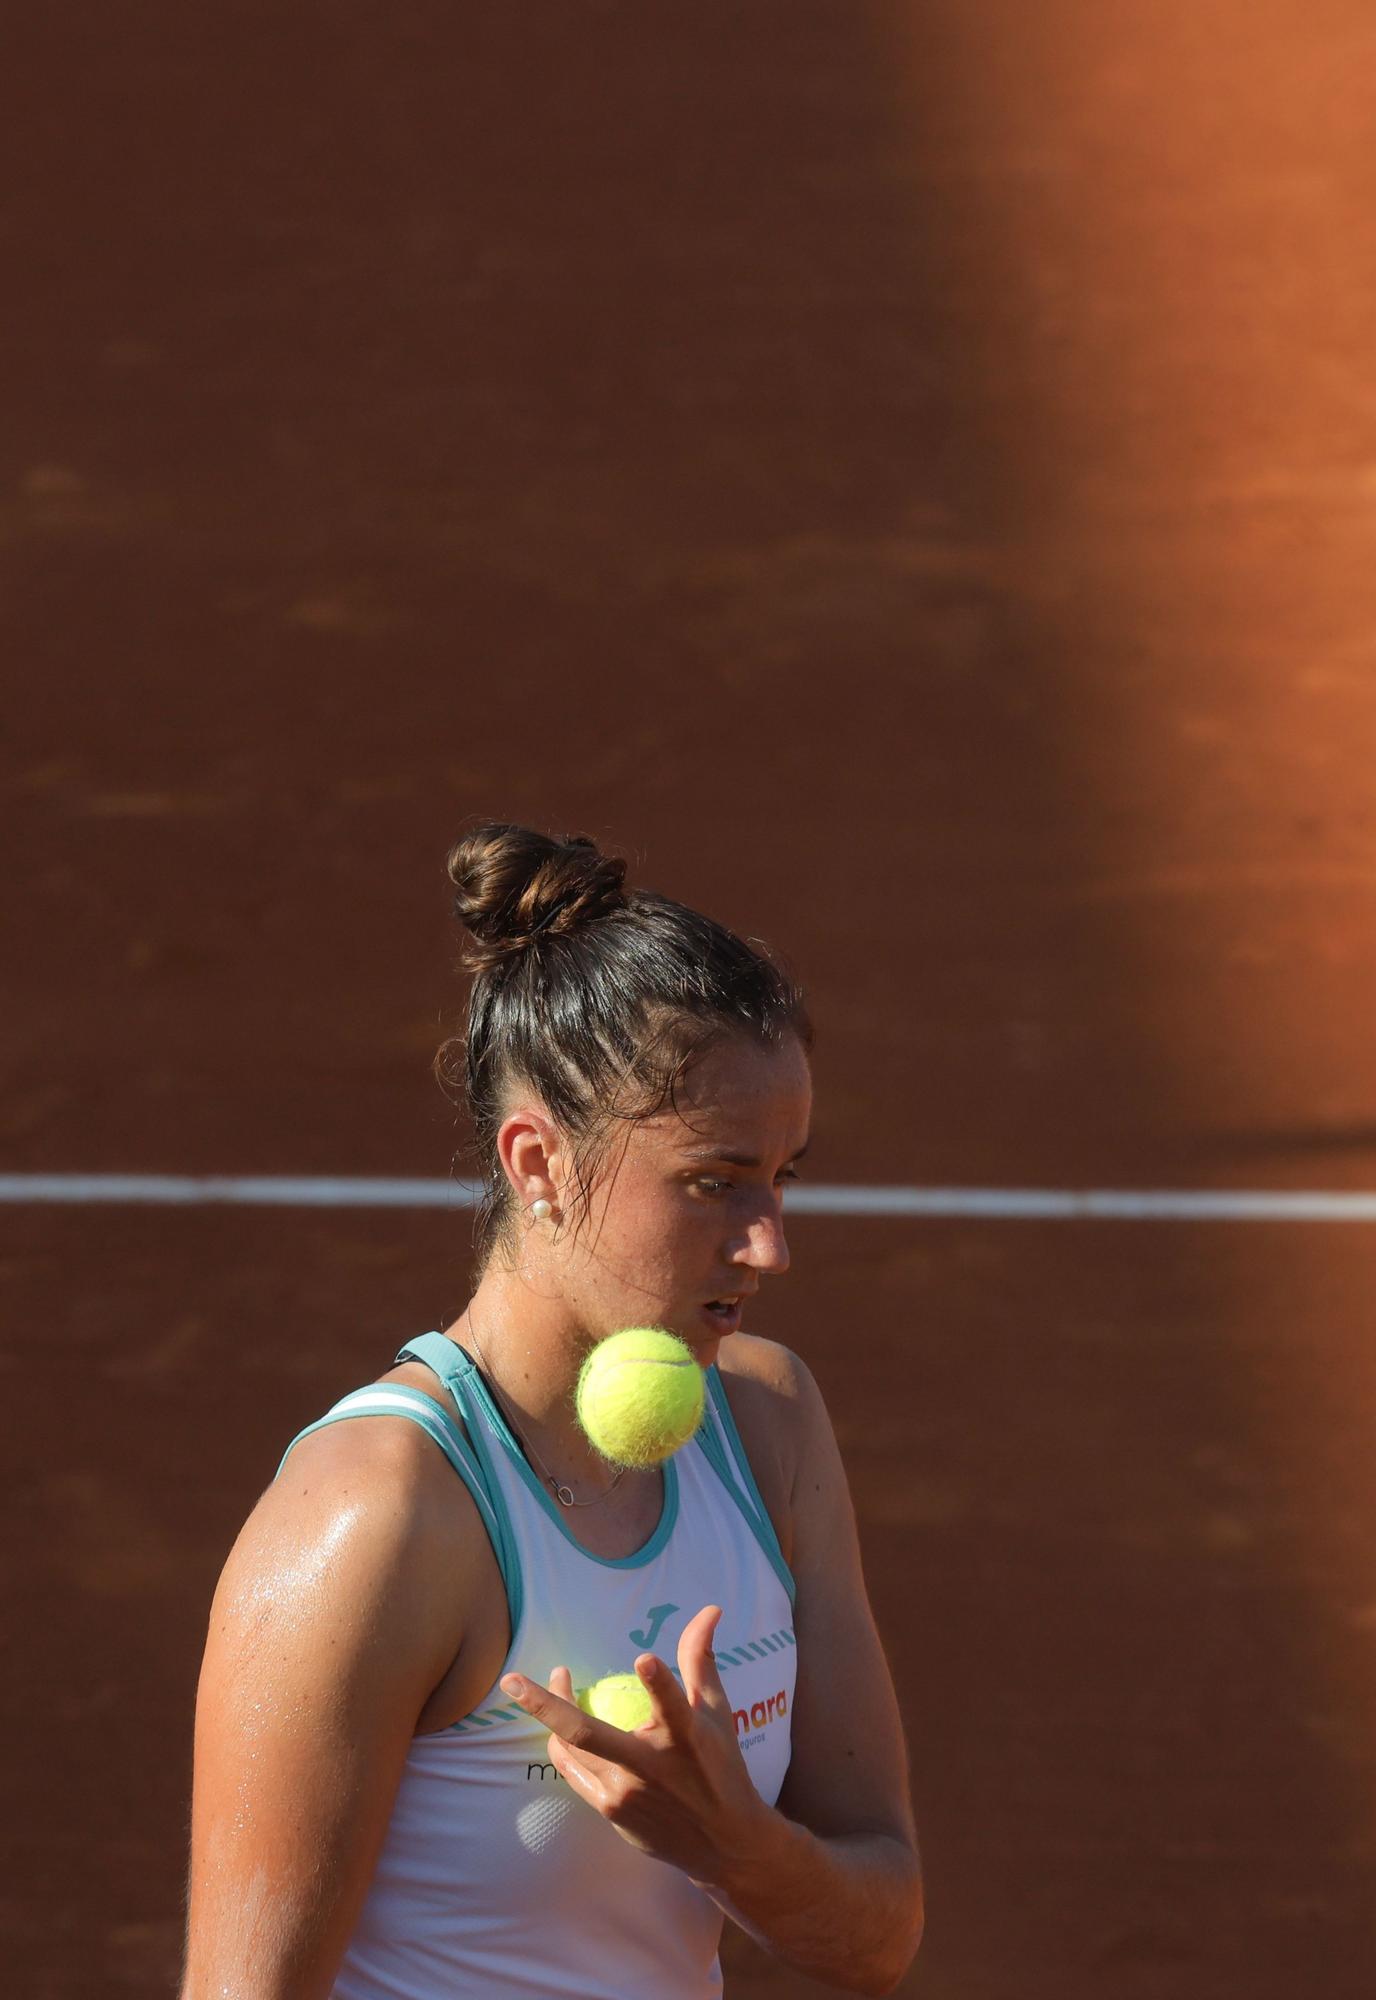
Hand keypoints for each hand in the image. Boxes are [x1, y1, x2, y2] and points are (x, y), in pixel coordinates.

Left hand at [500, 1604, 773, 1886]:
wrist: (723, 1844)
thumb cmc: (720, 1766)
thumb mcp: (716, 1711)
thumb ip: (700, 1658)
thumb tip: (709, 1609)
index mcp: (686, 1737)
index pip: (673, 1705)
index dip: (659, 1683)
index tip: (644, 1657)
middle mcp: (651, 1767)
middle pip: (588, 1734)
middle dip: (545, 1705)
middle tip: (510, 1680)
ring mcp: (625, 1794)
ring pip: (572, 1749)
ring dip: (551, 1714)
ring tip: (546, 1684)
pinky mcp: (611, 1812)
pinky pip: (574, 1771)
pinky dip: (563, 1745)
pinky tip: (558, 1727)